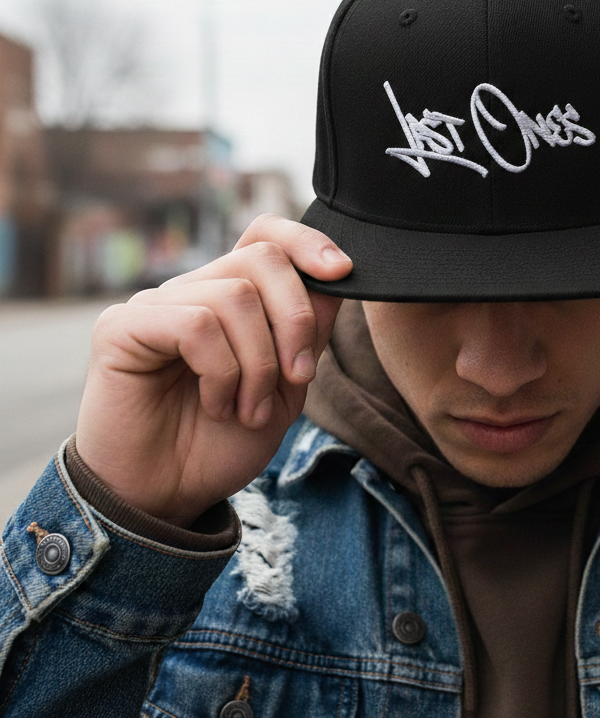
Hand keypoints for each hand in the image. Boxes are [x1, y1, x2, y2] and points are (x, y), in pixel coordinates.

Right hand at [75, 215, 350, 526]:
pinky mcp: (121, 326)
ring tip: (248, 409)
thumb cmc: (221, 442)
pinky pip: (195, 324)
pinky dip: (221, 371)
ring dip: (259, 363)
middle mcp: (193, 290)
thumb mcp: (286, 388)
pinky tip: (216, 404)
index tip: (343, 271)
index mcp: (231, 297)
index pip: (265, 235)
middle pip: (262, 259)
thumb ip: (307, 334)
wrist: (168, 497)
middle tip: (298, 378)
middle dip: (296, 319)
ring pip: (235, 296)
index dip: (306, 241)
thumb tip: (335, 280)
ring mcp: (156, 304)